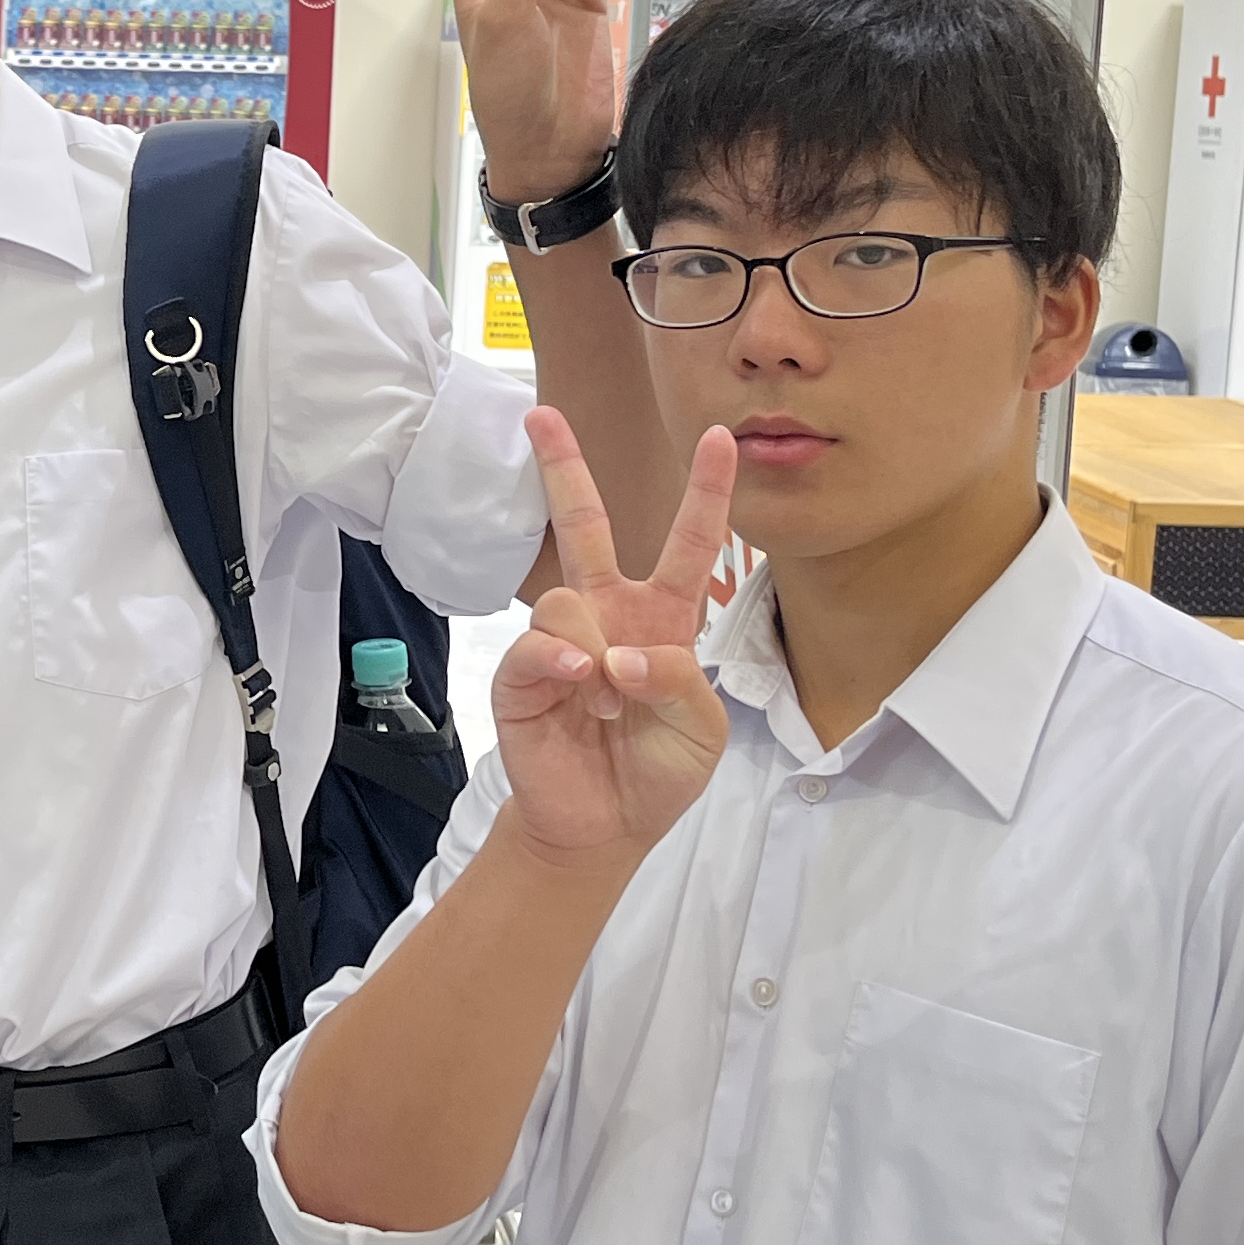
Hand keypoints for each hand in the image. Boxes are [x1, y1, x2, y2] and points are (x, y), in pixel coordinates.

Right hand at [494, 411, 739, 862]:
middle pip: (586, 526)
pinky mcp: (523, 674)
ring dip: (596, 649)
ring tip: (607, 701)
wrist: (605, 829)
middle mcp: (609, 617)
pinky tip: (579, 687)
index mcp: (663, 622)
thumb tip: (619, 653)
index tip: (721, 438)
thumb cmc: (658, 773)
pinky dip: (562, 661)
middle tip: (542, 415)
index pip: (689, 545)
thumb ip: (677, 680)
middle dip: (563, 468)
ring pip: (567, 597)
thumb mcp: (702, 729)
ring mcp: (562, 642)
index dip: (705, 492)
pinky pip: (539, 642)